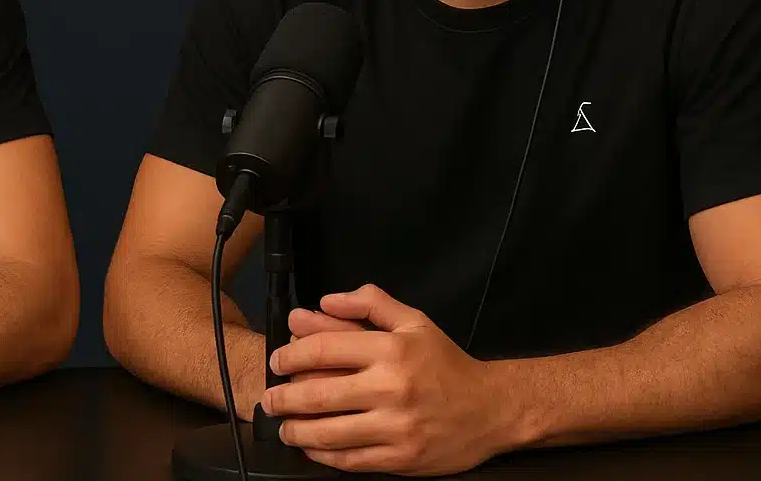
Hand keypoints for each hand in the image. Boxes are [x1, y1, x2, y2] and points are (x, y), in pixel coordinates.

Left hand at [261, 285, 514, 475]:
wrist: (492, 409)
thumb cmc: (446, 364)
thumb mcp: (413, 321)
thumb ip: (369, 303)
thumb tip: (324, 301)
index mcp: (391, 350)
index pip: (324, 349)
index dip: (291, 356)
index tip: (277, 362)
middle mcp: (391, 388)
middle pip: (318, 394)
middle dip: (283, 398)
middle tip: (268, 400)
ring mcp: (396, 428)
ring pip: (329, 432)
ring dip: (296, 430)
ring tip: (283, 426)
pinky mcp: (401, 459)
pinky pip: (350, 460)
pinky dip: (323, 455)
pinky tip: (311, 447)